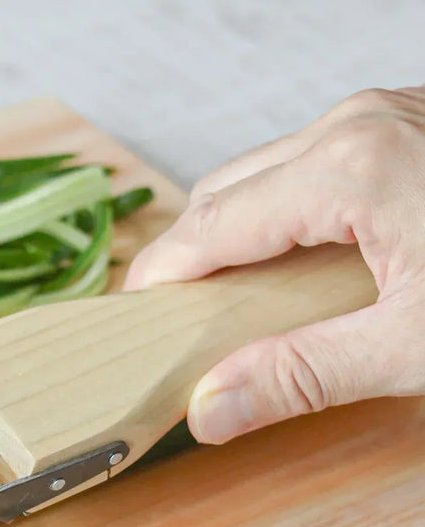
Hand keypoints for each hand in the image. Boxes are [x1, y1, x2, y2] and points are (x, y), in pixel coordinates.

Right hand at [125, 85, 424, 443]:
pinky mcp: (410, 126)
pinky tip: (308, 265)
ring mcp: (388, 116)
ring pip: (267, 172)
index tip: (131, 323)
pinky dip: (289, 213)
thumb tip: (210, 410)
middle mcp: (357, 123)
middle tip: (187, 325)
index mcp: (347, 167)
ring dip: (242, 233)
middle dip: (196, 255)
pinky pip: (313, 164)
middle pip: (226, 190)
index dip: (162, 278)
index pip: (210, 225)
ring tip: (245, 303)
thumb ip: (301, 376)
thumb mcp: (417, 348)